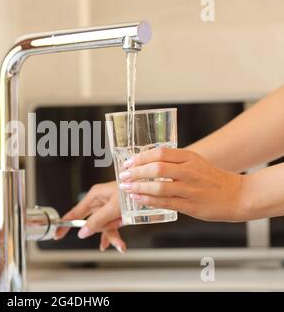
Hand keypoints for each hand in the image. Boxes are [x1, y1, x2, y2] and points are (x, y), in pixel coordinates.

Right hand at [54, 181, 126, 252]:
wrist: (150, 187)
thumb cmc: (130, 191)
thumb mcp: (112, 208)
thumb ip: (97, 221)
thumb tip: (83, 232)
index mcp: (94, 196)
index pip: (74, 212)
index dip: (65, 224)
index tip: (57, 234)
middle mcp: (100, 201)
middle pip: (92, 222)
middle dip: (99, 233)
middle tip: (103, 242)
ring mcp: (109, 207)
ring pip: (104, 226)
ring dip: (111, 236)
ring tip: (120, 244)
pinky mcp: (117, 212)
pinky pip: (112, 226)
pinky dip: (115, 235)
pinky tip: (118, 245)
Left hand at [119, 148, 246, 221]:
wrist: (237, 195)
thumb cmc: (212, 179)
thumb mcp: (195, 162)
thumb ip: (173, 161)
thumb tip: (145, 162)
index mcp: (189, 157)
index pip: (160, 153)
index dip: (141, 157)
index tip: (128, 162)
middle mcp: (190, 171)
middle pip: (157, 169)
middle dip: (136, 172)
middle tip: (123, 175)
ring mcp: (190, 189)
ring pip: (159, 187)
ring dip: (139, 187)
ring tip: (126, 187)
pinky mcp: (191, 205)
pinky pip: (165, 202)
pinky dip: (148, 200)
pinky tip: (137, 198)